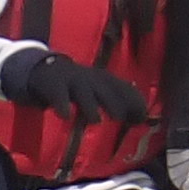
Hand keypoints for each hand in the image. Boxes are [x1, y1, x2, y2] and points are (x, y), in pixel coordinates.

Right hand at [0, 46, 150, 124]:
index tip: (143, 116)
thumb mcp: (97, 89)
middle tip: (123, 118)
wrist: (45, 69)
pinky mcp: (54, 85)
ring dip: (90, 105)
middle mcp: (90, 77)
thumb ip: (115, 100)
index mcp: (103, 78)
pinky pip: (58, 94)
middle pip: (105, 89)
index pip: (122, 87)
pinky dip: (61, 104)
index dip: (133, 100)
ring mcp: (72, 79)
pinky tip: (64, 116)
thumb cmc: (78, 84)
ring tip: (96, 120)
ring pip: (83, 91)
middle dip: (115, 102)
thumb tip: (142, 117)